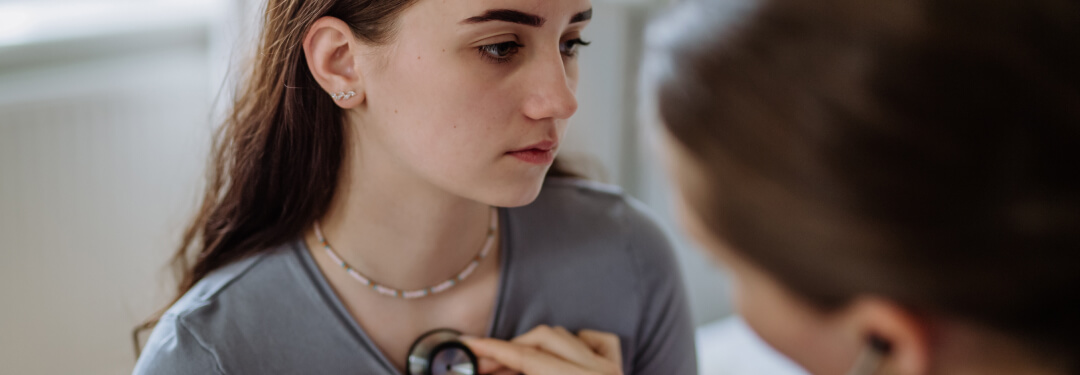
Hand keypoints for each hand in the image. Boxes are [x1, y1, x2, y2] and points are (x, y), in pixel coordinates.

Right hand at [461, 325, 622, 374]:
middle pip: (543, 340)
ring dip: (535, 347)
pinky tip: (558, 357)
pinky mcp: (617, 367)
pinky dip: (574, 342)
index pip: (527, 358)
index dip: (493, 350)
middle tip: (482, 365)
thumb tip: (488, 370)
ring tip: (509, 368)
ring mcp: (611, 368)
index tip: (469, 345)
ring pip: (565, 335)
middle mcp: (599, 371)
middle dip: (509, 349)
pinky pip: (595, 340)